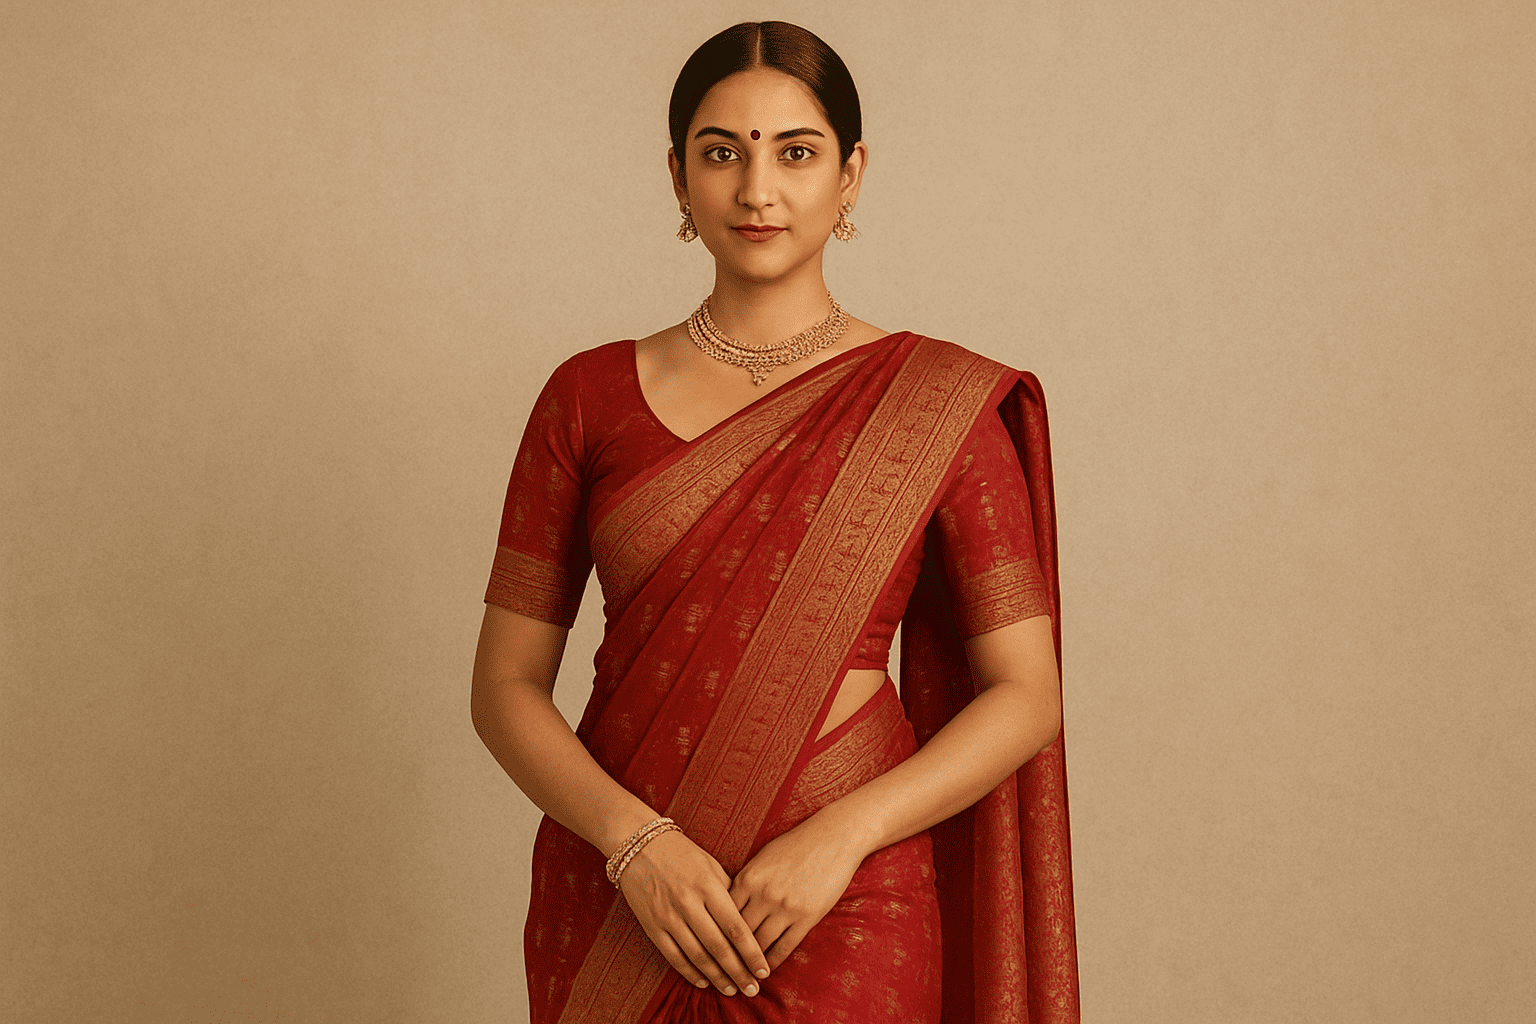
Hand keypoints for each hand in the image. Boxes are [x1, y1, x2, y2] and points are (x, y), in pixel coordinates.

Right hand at [618, 830, 770, 997]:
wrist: (638, 845)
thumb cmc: (681, 854)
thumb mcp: (711, 865)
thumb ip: (729, 892)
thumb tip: (749, 922)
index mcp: (708, 886)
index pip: (735, 926)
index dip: (751, 952)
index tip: (764, 969)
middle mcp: (688, 902)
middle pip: (719, 946)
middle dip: (738, 971)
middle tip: (753, 989)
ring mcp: (668, 916)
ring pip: (697, 955)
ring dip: (717, 977)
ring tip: (732, 989)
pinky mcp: (651, 925)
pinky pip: (673, 955)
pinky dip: (689, 971)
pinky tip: (704, 981)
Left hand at [727, 809, 872, 970]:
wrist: (834, 837)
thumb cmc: (796, 844)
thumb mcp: (763, 858)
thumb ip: (745, 881)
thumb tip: (727, 905)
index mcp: (748, 877)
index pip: (722, 915)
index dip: (713, 935)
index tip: (707, 951)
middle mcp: (763, 894)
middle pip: (737, 934)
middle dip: (727, 956)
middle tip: (719, 973)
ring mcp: (785, 907)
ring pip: (759, 945)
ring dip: (748, 965)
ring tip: (741, 978)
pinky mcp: (806, 917)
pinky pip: (784, 947)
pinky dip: (772, 962)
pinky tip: (766, 970)